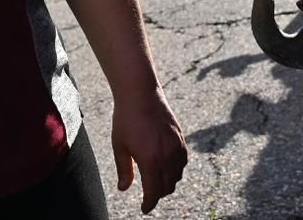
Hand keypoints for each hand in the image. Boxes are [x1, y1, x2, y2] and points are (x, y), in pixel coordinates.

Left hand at [111, 90, 187, 213]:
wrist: (140, 94)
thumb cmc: (126, 119)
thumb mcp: (119, 145)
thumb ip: (124, 169)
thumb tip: (124, 189)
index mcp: (150, 160)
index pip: (153, 191)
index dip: (149, 203)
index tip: (145, 208)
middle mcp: (166, 156)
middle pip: (167, 187)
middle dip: (158, 194)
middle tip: (149, 194)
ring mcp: (176, 147)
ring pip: (177, 176)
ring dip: (168, 183)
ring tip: (156, 181)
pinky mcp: (181, 139)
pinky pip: (183, 162)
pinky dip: (176, 170)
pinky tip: (167, 167)